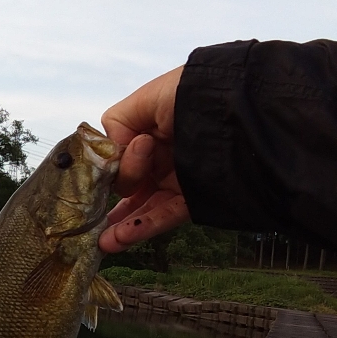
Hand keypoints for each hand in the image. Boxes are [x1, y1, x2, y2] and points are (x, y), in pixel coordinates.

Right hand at [98, 66, 189, 252]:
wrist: (240, 114)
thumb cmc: (193, 96)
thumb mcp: (148, 98)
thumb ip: (120, 122)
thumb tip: (111, 153)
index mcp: (149, 130)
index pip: (119, 154)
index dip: (114, 163)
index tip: (121, 161)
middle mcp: (161, 155)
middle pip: (128, 183)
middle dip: (111, 199)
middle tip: (96, 210)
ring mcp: (177, 179)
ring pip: (143, 205)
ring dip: (121, 224)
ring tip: (101, 241)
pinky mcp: (193, 198)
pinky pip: (164, 216)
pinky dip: (142, 228)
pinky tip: (120, 238)